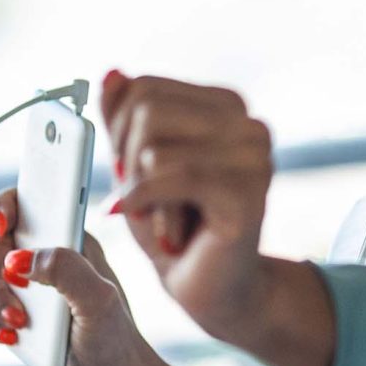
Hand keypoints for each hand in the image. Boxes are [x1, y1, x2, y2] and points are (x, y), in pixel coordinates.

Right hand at [0, 186, 172, 365]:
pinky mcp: (16, 324)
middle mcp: (47, 263)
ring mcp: (29, 294)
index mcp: (71, 243)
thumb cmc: (117, 346)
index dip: (5, 205)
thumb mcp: (99, 302)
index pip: (28, 204)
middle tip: (12, 281)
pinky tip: (13, 338)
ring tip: (21, 323)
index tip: (1, 224)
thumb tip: (20, 259)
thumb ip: (65, 270)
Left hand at [99, 68, 276, 341]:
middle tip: (141, 198)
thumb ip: (125, 120)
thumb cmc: (175, 228)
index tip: (132, 172)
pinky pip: (170, 176)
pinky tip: (159, 231)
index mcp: (228, 107)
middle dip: (126, 159)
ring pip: (154, 145)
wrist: (213, 290)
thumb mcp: (138, 167)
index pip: (144, 88)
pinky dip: (147, 203)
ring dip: (140, 191)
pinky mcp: (248, 193)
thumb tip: (110, 74)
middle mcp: (249, 124)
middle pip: (147, 110)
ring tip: (161, 220)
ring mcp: (255, 157)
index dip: (119, 132)